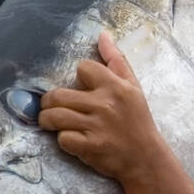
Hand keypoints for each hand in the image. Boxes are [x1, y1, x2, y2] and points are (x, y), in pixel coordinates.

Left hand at [38, 32, 162, 183]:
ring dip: (47, 120)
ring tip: (51, 122)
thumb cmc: (138, 120)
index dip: (79, 77)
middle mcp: (105, 104)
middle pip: (58, 94)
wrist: (146, 158)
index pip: (83, 68)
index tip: (82, 88)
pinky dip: (63, 139)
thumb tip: (103, 35)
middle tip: (51, 107)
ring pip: (54, 116)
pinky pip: (63, 138)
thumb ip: (116, 60)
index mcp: (115, 86)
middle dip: (49, 102)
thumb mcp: (133, 87)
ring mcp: (96, 126)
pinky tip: (70, 138)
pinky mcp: (90, 147)